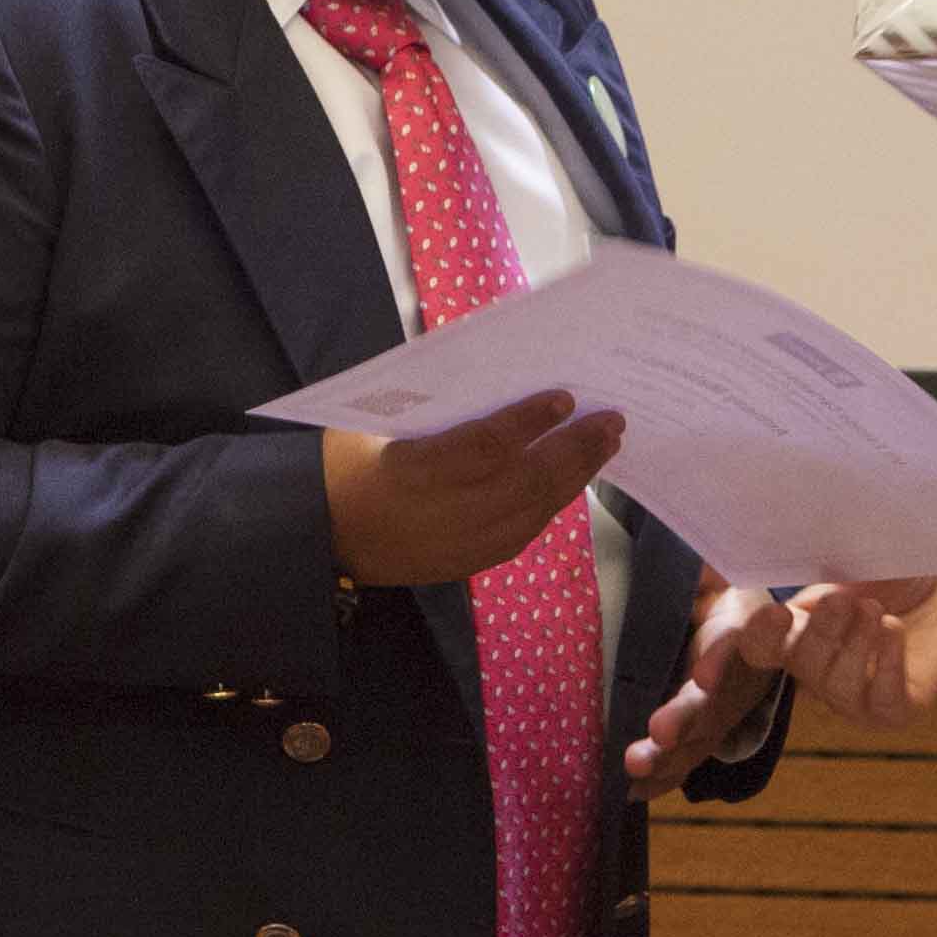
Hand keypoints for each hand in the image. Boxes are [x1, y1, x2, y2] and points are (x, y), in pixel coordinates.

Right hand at [322, 396, 618, 588]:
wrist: (324, 537)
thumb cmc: (346, 466)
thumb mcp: (373, 424)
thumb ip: (430, 406)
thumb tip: (491, 373)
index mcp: (413, 472)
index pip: (485, 446)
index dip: (528, 422)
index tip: (564, 397)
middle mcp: (445, 514)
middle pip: (526, 480)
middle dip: (574, 449)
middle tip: (611, 420)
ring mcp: (461, 545)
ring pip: (535, 509)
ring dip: (576, 476)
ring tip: (606, 445)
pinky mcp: (470, 562)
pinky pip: (525, 531)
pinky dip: (554, 502)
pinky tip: (573, 479)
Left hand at [623, 580, 785, 799]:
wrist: (747, 623)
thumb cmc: (715, 589)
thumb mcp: (710, 570)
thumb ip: (696, 573)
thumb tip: (685, 574)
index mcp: (743, 625)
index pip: (736, 641)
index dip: (721, 660)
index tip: (704, 677)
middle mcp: (740, 676)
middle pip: (716, 700)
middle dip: (687, 719)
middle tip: (659, 732)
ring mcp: (726, 711)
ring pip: (701, 738)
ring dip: (670, 756)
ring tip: (636, 765)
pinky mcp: (708, 734)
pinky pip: (688, 759)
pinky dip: (662, 778)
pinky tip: (633, 791)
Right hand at [733, 572, 936, 728]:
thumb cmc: (891, 578)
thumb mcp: (855, 561)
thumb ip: (827, 560)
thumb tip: (809, 536)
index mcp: (796, 634)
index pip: (759, 648)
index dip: (757, 636)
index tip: (776, 613)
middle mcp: (818, 672)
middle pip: (801, 664)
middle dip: (820, 632)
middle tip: (842, 599)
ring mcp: (855, 697)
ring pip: (839, 685)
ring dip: (856, 645)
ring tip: (876, 612)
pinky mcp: (896, 709)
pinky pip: (883, 699)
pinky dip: (887, 664)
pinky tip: (894, 631)